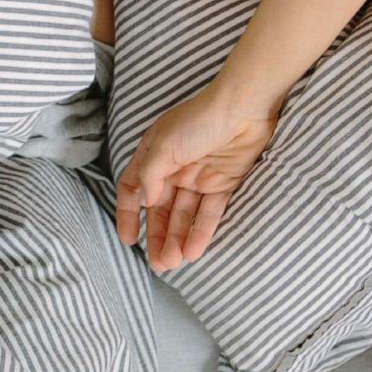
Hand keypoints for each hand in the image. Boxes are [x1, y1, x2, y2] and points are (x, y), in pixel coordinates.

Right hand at [113, 79, 280, 271]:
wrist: (243, 108)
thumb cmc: (199, 119)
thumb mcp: (163, 145)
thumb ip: (150, 175)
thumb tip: (145, 202)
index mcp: (154, 155)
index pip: (134, 189)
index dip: (128, 214)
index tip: (127, 239)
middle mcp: (173, 168)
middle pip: (160, 209)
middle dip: (157, 236)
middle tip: (158, 263)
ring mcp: (199, 177)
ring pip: (184, 215)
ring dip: (177, 238)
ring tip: (173, 262)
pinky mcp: (224, 183)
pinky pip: (209, 213)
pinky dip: (201, 232)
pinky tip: (193, 251)